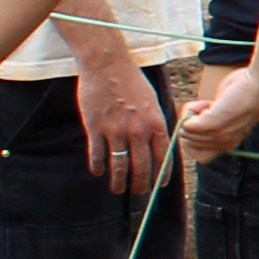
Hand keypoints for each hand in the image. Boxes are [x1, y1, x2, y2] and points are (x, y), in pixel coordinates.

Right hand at [70, 45, 167, 195]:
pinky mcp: (95, 128)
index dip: (161, 175)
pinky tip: (98, 171)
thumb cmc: (131, 80)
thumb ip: (155, 122)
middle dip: (140, 185)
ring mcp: (116, 131)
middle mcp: (138, 131)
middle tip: (137, 193)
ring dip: (118, 182)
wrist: (107, 65)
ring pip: (119, 166)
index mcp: (156, 123)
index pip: (163, 157)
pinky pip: (97, 154)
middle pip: (141, 167)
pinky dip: (97, 166)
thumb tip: (159, 142)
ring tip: (117, 190)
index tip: (158, 186)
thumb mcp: (153, 100)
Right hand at [178, 64, 258, 164]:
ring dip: (192, 114)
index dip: (196, 139)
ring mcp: (218, 136)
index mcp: (229, 143)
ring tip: (212, 104)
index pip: (201, 158)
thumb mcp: (228, 113)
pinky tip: (209, 103)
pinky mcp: (212, 124)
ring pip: (183, 132)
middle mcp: (224, 144)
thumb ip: (212, 122)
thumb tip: (188, 122)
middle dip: (193, 121)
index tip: (207, 121)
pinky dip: (192, 109)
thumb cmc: (245, 91)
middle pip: (187, 141)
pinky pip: (185, 122)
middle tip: (212, 107)